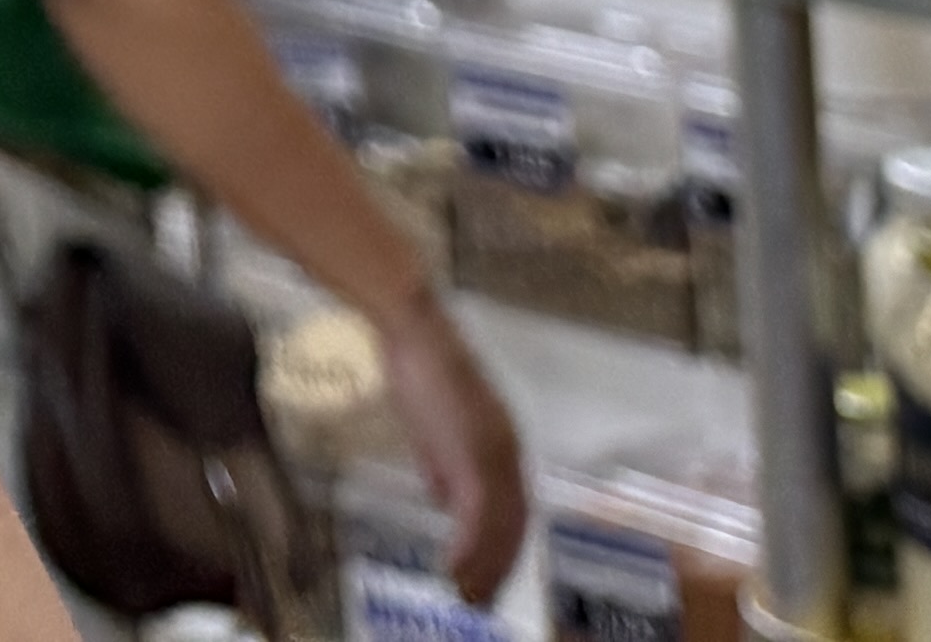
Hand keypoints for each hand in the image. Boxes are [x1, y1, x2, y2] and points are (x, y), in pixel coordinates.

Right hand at [381, 298, 527, 600]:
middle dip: (500, 567)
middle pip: (515, 524)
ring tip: (468, 596)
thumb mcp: (432, 424)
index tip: (489, 575)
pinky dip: (468, 547)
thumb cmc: (418, 366)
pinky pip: (477, 514)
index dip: (504, 547)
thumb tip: (441, 497)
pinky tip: (451, 567)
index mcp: (502, 444)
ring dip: (485, 566)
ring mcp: (495, 453)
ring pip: (501, 526)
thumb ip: (441, 462)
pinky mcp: (475, 452)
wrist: (415, 331)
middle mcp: (509, 451)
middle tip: (481, 599)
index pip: (514, 508)